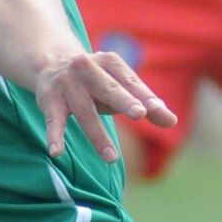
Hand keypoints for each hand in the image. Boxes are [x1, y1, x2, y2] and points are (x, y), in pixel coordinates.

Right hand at [33, 49, 176, 161]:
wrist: (51, 63)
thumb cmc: (97, 82)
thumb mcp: (121, 88)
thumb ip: (146, 104)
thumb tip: (172, 122)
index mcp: (111, 63)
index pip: (131, 82)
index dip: (145, 96)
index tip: (158, 111)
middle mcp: (88, 68)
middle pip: (109, 89)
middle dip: (124, 101)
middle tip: (140, 113)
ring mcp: (67, 83)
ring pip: (85, 111)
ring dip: (98, 136)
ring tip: (112, 158)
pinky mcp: (49, 99)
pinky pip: (53, 120)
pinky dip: (54, 136)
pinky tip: (57, 153)